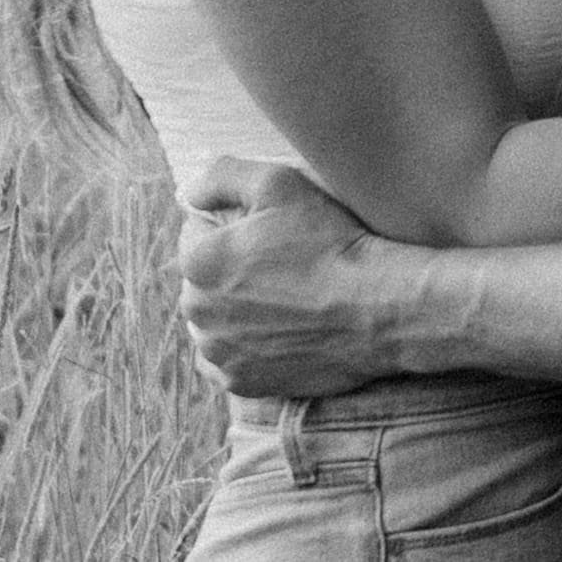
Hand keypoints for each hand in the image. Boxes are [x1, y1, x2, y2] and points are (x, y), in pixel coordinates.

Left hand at [177, 158, 408, 396]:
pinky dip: (243, 346)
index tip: (266, 230)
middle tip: (277, 262)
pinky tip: (275, 330)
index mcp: (199, 261)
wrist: (373, 307)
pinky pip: (227, 360)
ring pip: (212, 321)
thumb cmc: (327, 240)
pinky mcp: (243, 384)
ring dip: (232, 309)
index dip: (230, 225)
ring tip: (280, 297)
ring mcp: (220, 353)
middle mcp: (198, 312)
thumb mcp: (277, 183)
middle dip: (227, 268)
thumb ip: (221, 177)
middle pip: (201, 279)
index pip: (195, 232)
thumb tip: (189, 192)